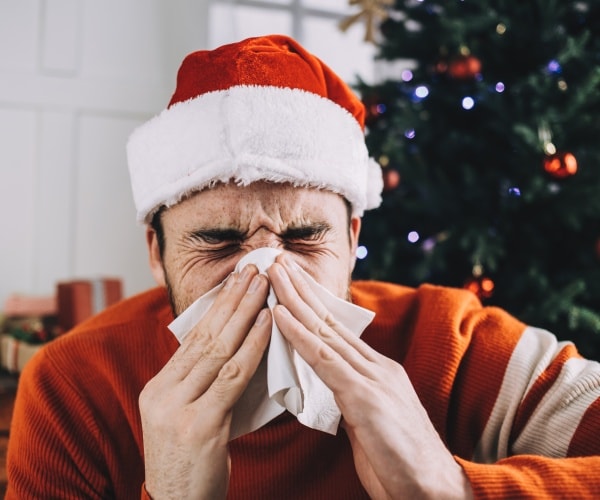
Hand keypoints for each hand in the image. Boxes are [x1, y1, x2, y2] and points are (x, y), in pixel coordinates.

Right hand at [139, 265, 271, 498]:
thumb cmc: (191, 464)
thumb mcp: (187, 418)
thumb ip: (203, 385)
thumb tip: (234, 348)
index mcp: (158, 388)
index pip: (192, 338)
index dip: (218, 306)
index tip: (238, 280)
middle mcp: (162, 393)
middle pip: (204, 336)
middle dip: (232, 299)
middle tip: (253, 268)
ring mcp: (176, 409)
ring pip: (217, 349)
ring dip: (244, 312)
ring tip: (263, 284)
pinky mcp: (198, 426)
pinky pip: (231, 377)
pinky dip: (252, 347)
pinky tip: (267, 324)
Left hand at [267, 255, 472, 498]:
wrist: (434, 491)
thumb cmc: (399, 460)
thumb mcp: (368, 419)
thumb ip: (349, 394)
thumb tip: (326, 381)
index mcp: (376, 370)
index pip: (335, 329)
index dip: (309, 303)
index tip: (288, 280)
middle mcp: (376, 367)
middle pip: (329, 321)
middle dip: (300, 289)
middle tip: (276, 259)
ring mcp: (373, 380)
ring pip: (324, 332)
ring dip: (294, 300)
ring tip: (273, 273)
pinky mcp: (366, 399)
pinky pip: (325, 362)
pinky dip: (299, 337)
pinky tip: (280, 316)